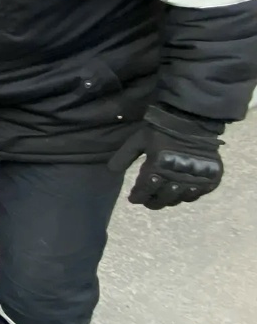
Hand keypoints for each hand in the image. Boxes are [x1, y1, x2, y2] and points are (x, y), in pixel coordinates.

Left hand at [108, 105, 223, 208]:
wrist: (193, 121)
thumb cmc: (161, 130)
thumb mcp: (138, 140)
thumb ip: (124, 156)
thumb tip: (111, 171)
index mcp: (158, 167)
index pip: (145, 191)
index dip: (137, 197)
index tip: (133, 198)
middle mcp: (177, 177)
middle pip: (162, 199)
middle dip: (151, 202)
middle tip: (147, 200)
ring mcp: (196, 179)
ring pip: (179, 199)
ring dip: (169, 200)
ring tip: (162, 197)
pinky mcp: (211, 178)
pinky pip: (197, 195)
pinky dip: (187, 196)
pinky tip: (181, 192)